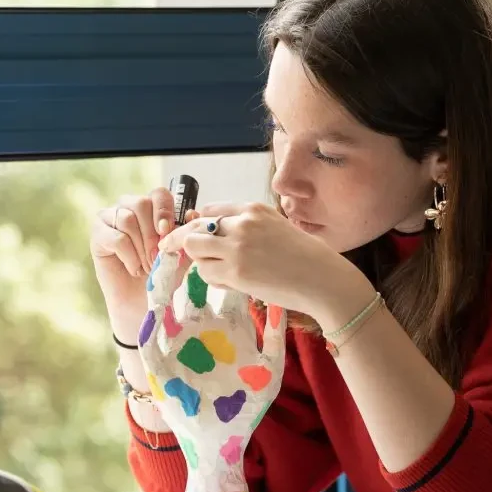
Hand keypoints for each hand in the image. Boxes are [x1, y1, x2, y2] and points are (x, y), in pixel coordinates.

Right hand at [90, 187, 197, 339]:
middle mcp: (128, 206)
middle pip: (141, 203)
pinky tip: (135, 269)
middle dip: (152, 233)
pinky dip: (130, 257)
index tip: (167, 231)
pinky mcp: (97, 234)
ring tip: (147, 266)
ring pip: (127, 219)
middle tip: (157, 257)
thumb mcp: (180, 251)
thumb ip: (186, 232)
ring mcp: (110, 218)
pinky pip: (116, 238)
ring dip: (142, 247)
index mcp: (151, 206)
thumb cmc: (161, 273)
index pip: (159, 194)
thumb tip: (192, 213)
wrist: (142, 300)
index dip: (165, 210)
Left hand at [159, 202, 369, 319]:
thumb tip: (216, 233)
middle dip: (180, 239)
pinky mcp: (235, 271)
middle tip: (170, 248)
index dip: (197, 224)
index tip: (191, 233)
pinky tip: (229, 282)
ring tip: (219, 270)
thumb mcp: (277, 227)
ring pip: (195, 249)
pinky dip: (212, 278)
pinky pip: (206, 272)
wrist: (322, 279)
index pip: (209, 211)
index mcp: (253, 209)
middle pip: (194, 227)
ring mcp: (237, 247)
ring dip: (200, 260)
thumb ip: (249, 227)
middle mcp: (242, 223)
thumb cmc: (306, 256)